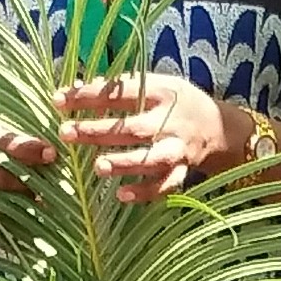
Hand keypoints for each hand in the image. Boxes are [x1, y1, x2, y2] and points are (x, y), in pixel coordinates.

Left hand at [56, 72, 233, 202]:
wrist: (222, 128)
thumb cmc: (179, 102)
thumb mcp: (157, 84)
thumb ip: (122, 87)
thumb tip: (80, 85)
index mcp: (162, 93)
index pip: (121, 92)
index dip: (88, 95)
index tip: (58, 100)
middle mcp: (170, 122)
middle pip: (132, 128)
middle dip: (98, 130)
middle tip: (66, 132)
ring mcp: (178, 148)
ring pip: (150, 159)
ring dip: (123, 164)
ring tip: (96, 167)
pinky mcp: (183, 170)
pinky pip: (165, 185)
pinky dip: (145, 192)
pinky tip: (121, 195)